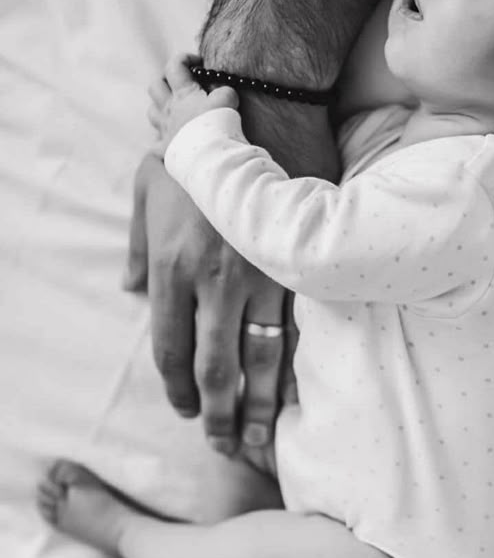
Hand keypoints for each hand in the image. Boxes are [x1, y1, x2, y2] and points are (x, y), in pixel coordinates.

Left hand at [124, 151, 294, 456]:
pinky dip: (294, 366)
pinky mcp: (298, 265)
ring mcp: (262, 275)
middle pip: (216, 367)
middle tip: (225, 445)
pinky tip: (295, 393)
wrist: (258, 111)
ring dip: (259, 405)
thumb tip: (131, 291)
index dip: (178, 390)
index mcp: (173, 268)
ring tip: (258, 438)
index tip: (187, 412)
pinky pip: (297, 328)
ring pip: (261, 357)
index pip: (171, 349)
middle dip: (220, 414)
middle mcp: (216, 281)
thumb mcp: (146, 192)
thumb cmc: (195, 153)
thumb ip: (136, 249)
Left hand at [147, 53, 238, 153]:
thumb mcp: (228, 100)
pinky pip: (156, 144)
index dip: (184, 59)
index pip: (175, 66)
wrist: (209, 155)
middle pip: (155, 87)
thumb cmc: (218, 125)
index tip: (198, 62)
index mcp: (183, 94)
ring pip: (152, 112)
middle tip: (180, 85)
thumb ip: (223, 91)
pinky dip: (163, 141)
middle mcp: (169, 109)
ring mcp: (165, 129)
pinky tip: (172, 141)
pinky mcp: (165, 149)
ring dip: (160, 108)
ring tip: (174, 111)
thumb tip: (222, 91)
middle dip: (165, 81)